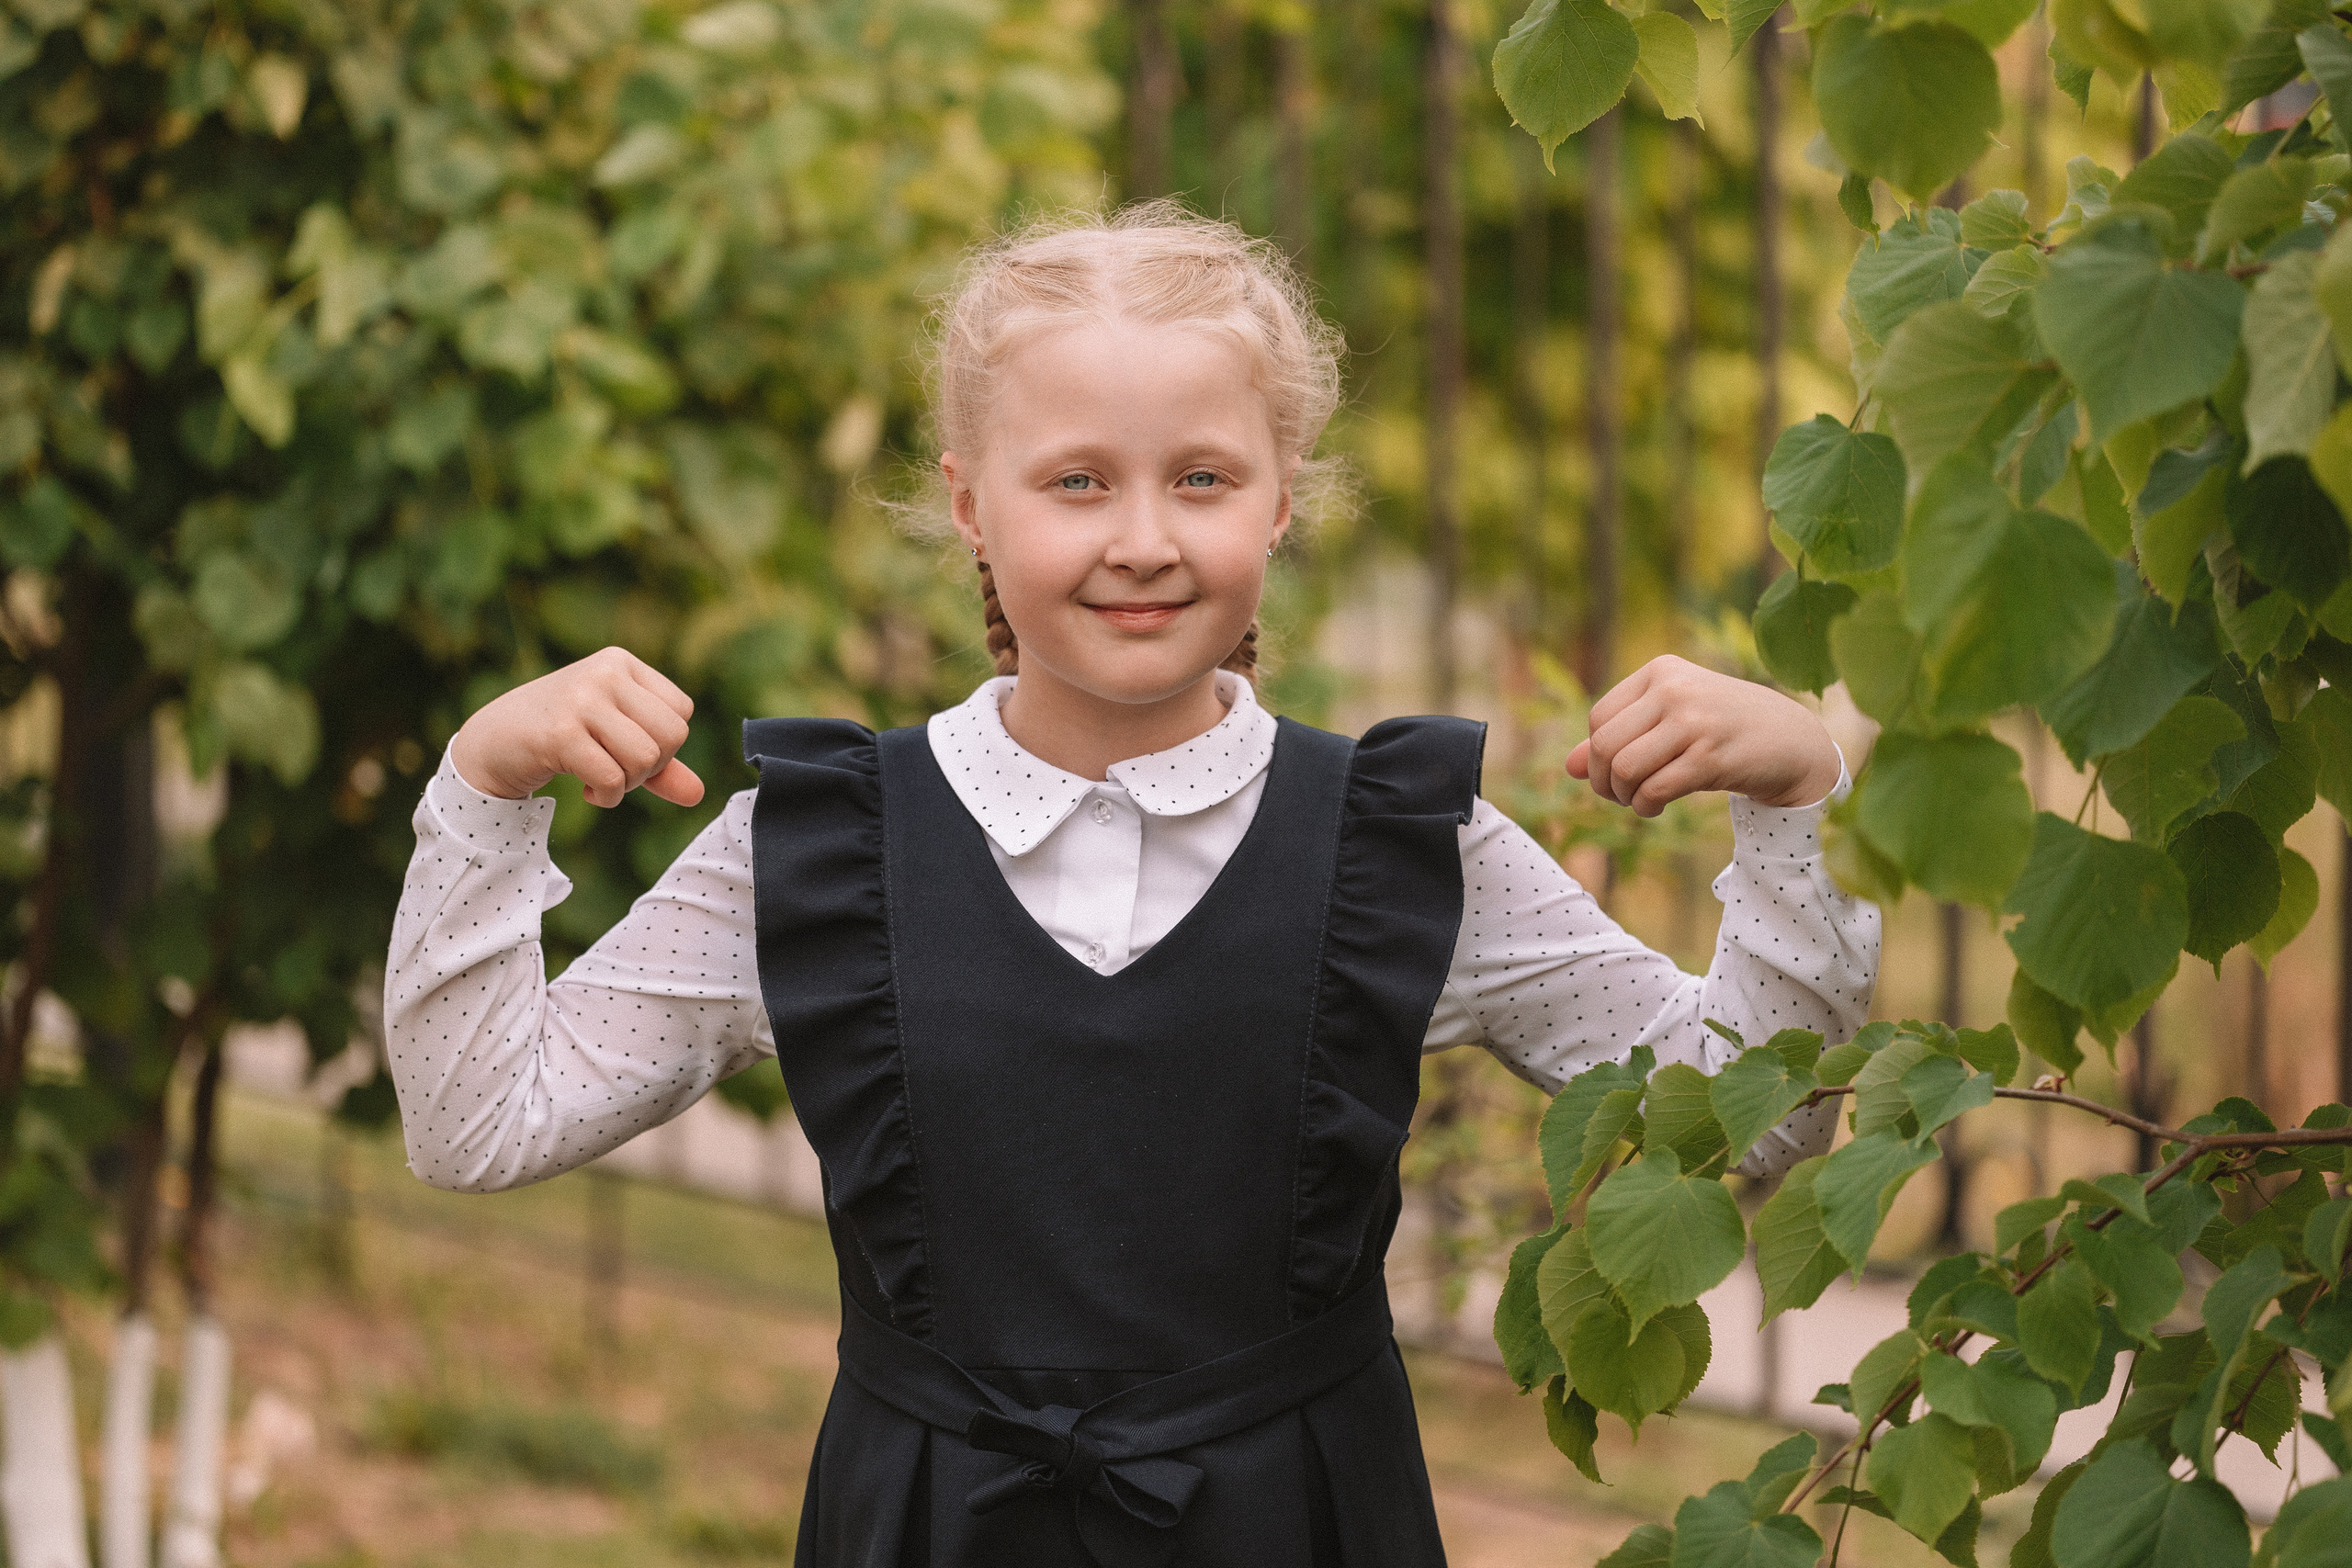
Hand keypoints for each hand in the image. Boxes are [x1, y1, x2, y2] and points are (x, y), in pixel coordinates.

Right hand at [449, 647, 702, 807]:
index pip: (681, 711)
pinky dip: (608, 797)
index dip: (666, 745)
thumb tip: (697, 794)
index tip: (630, 751)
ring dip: (628, 785)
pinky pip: (612, 778)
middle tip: (619, 772)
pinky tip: (587, 791)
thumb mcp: (614, 740)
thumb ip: (659, 765)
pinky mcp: (560, 733)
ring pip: (646, 758)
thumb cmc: (560, 736)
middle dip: (651, 768)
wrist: (492, 742)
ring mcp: (581, 700)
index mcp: (621, 662)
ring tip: (602, 781)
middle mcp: (604, 673)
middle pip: (671, 735)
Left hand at [1566, 655, 1841, 817]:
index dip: (1596, 755)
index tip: (1615, 773)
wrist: (1793, 742)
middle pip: (1605, 745)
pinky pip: (1654, 789)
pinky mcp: (1711, 756)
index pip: (1598, 718)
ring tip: (1641, 802)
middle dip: (1604, 782)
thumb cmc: (1723, 730)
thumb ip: (1620, 738)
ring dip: (1624, 797)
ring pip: (1625, 769)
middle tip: (1620, 796)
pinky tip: (1657, 807)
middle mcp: (1674, 689)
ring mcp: (1694, 721)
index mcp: (1661, 672)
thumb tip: (1569, 767)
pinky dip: (1645, 807)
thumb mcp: (1670, 722)